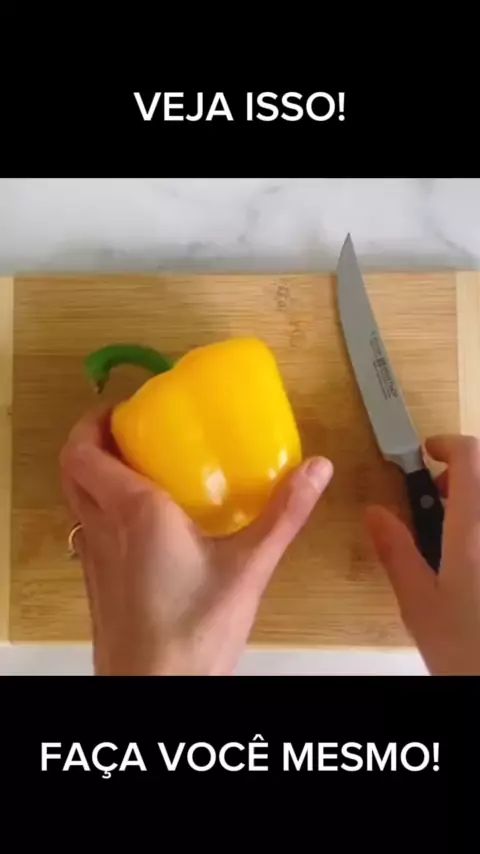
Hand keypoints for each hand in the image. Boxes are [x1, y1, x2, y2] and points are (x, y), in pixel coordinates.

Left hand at [60, 409, 332, 675]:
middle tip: (127, 431)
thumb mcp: (248, 568)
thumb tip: (314, 471)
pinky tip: (146, 525)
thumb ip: (283, 515)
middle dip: (92, 441)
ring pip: (77, 500)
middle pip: (72, 469)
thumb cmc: (191, 636)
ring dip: (96, 474)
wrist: (156, 691)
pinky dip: (103, 510)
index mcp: (134, 512)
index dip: (93, 422)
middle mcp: (104, 529)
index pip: (85, 451)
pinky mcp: (99, 584)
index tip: (123, 408)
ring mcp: (95, 558)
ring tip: (139, 469)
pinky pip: (89, 529)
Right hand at [366, 434, 479, 674]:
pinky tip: (469, 556)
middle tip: (436, 496)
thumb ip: (396, 551)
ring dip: (473, 500)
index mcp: (471, 528)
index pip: (469, 456)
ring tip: (452, 529)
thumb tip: (375, 514)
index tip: (427, 453)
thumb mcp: (419, 602)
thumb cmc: (468, 648)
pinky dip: (478, 525)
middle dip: (462, 473)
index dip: (448, 444)